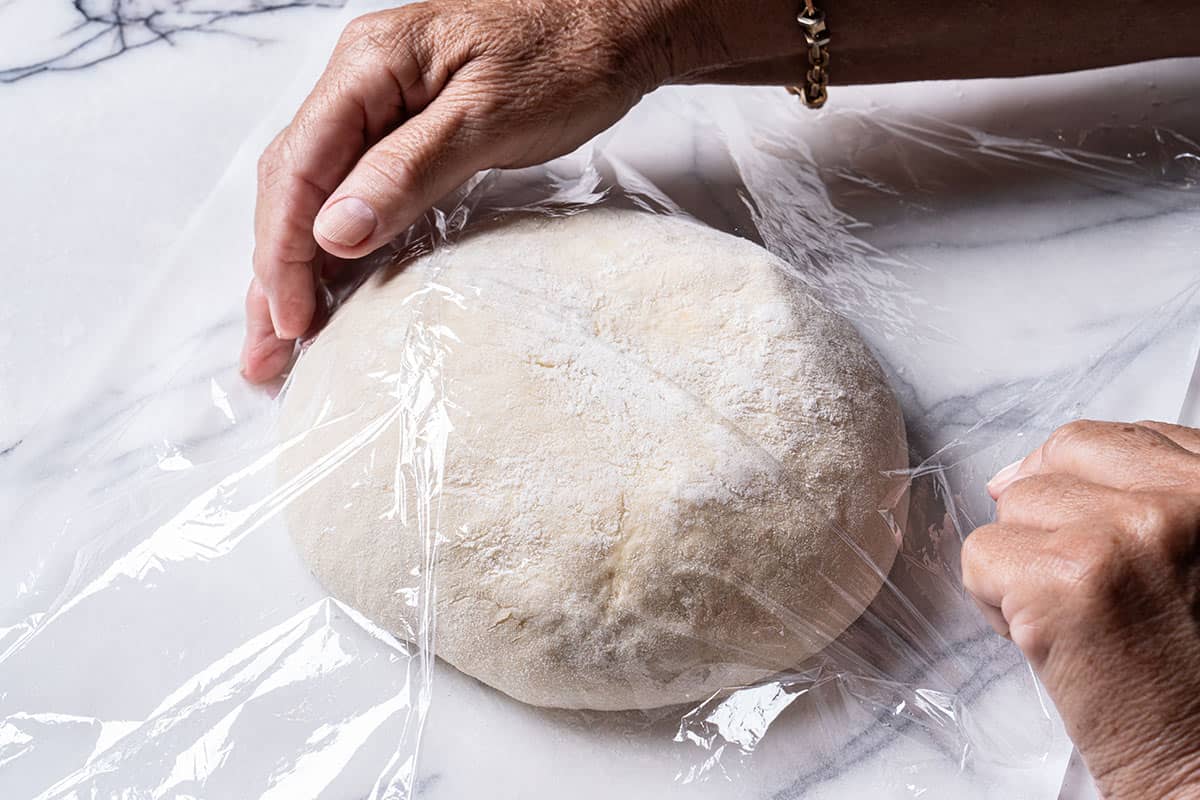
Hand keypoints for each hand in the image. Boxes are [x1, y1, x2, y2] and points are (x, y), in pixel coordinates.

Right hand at [239, 0, 689, 381]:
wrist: (616, 22)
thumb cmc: (566, 56)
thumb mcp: (488, 118)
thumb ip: (407, 171)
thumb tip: (334, 231)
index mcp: (368, 65)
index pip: (298, 167)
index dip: (285, 250)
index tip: (291, 318)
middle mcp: (359, 81)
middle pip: (292, 184)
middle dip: (274, 270)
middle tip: (267, 352)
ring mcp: (380, 104)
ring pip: (316, 191)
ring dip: (295, 264)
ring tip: (281, 337)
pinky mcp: (408, 128)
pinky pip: (355, 189)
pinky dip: (338, 243)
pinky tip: (331, 288)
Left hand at [964, 420, 1199, 798]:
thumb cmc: (1197, 667)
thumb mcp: (1195, 551)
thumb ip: (1134, 492)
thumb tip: (1013, 471)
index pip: (1108, 438)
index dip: (1074, 483)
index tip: (1079, 528)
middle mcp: (1182, 500)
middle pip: (1054, 462)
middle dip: (1046, 521)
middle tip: (1083, 584)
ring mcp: (1121, 534)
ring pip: (1012, 508)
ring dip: (1022, 563)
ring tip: (1076, 616)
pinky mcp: (1064, 582)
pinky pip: (980, 555)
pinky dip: (993, 601)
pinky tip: (1048, 639)